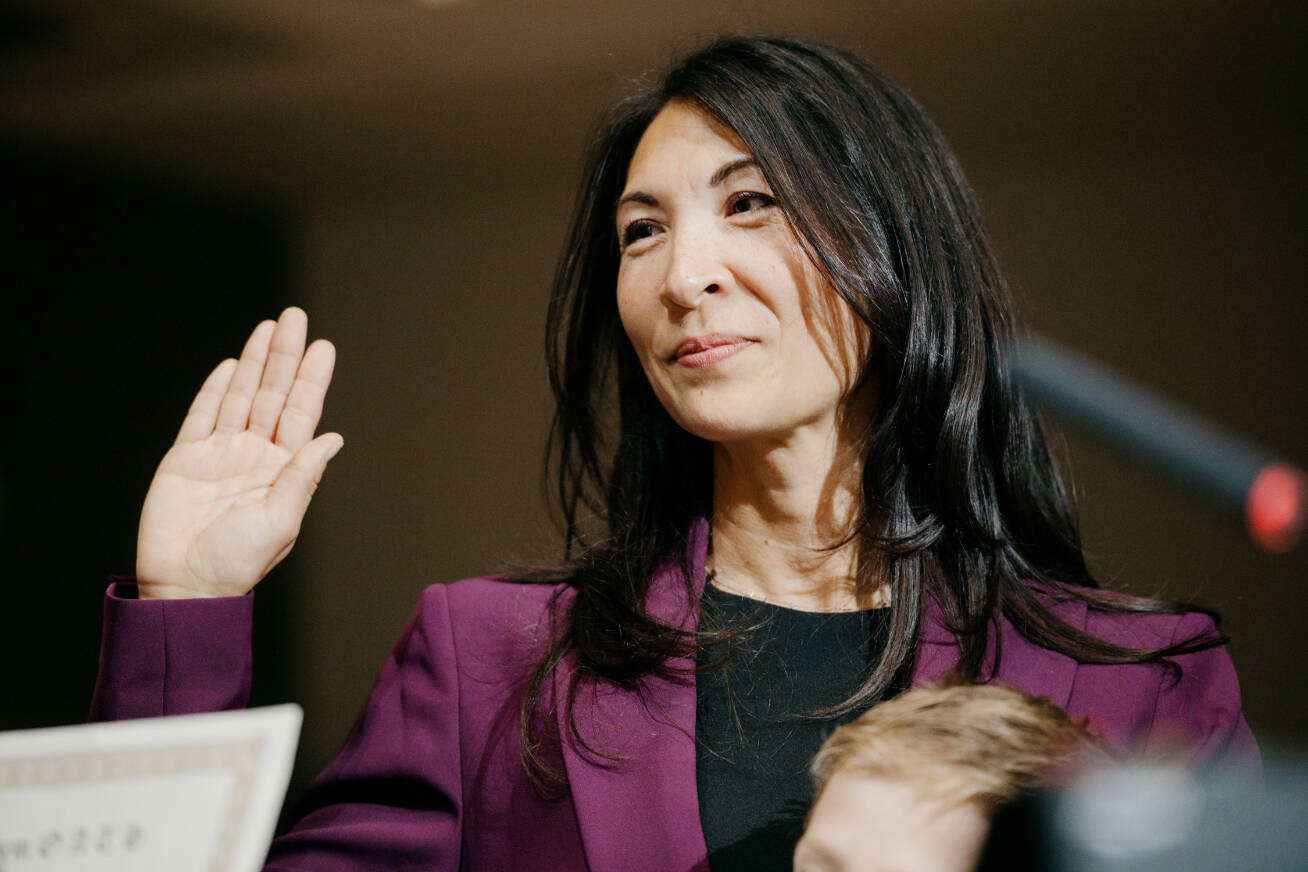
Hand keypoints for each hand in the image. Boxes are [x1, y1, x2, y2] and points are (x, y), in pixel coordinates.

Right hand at [135, 307, 341, 598]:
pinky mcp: (186, 458)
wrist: (185, 586)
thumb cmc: (238, 564)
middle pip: (273, 394)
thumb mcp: (280, 521)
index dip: (311, 379)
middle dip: (284, 356)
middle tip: (295, 317)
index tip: (323, 347)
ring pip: (241, 396)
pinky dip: (216, 389)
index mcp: (283, 470)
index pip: (301, 414)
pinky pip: (203, 414)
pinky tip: (232, 365)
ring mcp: (220, 454)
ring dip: (254, 362)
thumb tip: (333, 440)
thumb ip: (302, 478)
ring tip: (269, 328)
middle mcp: (255, 455)